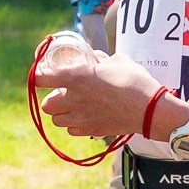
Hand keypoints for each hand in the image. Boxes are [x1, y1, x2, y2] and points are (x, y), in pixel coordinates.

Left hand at [33, 49, 164, 141]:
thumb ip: (100, 59)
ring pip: (56, 120)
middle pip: (46, 105)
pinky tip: (85, 117)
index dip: (38, 75)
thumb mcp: (116, 60)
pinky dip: (74, 124)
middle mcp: (73, 100)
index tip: (43, 73)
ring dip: (61, 113)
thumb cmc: (134, 81)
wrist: (150, 110)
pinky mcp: (91, 131)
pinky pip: (72, 130)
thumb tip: (94, 58)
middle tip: (62, 92)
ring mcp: (81, 118)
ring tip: (73, 106)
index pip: (40, 78)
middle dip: (51, 98)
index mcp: (76, 78)